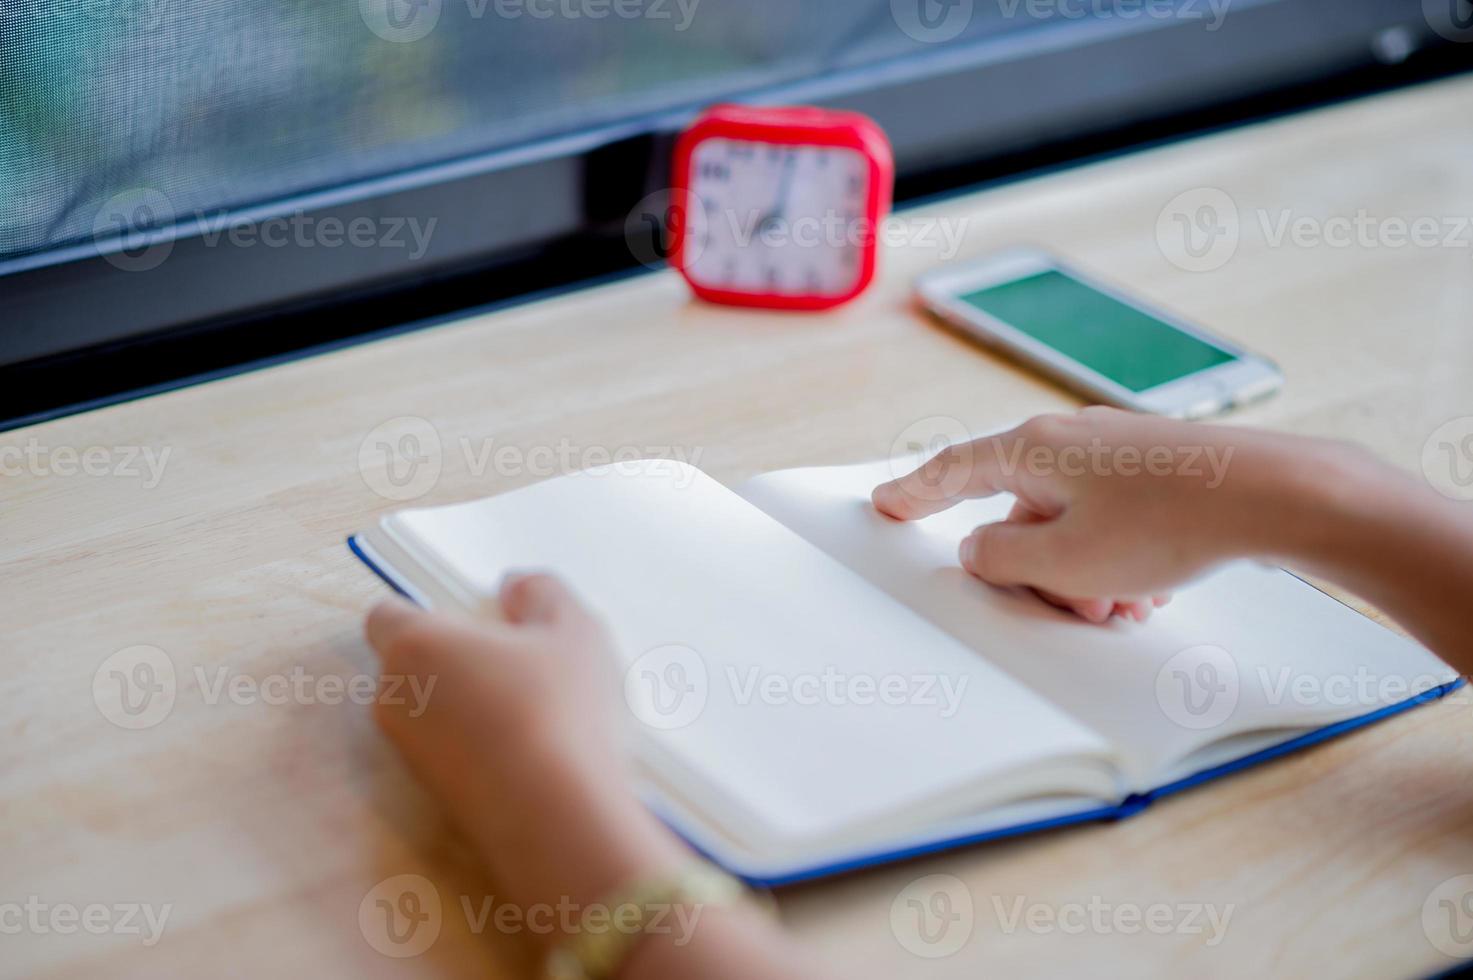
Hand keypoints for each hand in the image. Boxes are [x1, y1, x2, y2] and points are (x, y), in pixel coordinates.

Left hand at [365, 575, 686, 911]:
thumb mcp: (571, 629)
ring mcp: (409, 752)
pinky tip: (531, 751)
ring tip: (534, 712)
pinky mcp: (432, 795)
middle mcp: (395, 698)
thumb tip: (515, 587)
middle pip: (412, 663)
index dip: (425, 611)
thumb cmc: (556, 707)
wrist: (553, 815)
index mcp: (414, 644)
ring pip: (432, 711)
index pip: (387, 613)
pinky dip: (478, 745)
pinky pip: (449, 752)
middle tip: (516, 663)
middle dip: (455, 659)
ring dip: (468, 705)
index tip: (475, 621)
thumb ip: (541, 592)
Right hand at [871, 407, 1336, 621]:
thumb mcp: (1063, 562)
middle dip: (1040, 572)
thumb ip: (1001, 558)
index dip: (914, 494)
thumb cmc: (1166, 522)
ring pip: (1072, 523)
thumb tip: (979, 548)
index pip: (953, 471)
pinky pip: (1113, 520)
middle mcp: (1071, 439)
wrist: (1273, 495)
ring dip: (1086, 576)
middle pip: (1021, 512)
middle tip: (1077, 609)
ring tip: (1127, 607)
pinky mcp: (1158, 465)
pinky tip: (1151, 592)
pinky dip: (1118, 560)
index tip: (885, 504)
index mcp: (1033, 450)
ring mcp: (1118, 449)